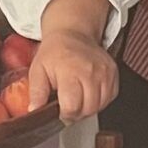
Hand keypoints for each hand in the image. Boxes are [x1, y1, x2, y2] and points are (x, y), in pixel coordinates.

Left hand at [27, 0, 119, 122]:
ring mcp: (104, 73)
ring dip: (88, 108)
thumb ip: (36, 92)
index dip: (64, 114)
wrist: (73, 33)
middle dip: (76, 113)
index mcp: (70, 72)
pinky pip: (110, 98)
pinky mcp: (113, 74)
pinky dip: (99, 101)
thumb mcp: (37, 70)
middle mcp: (90, 72)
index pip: (72, 107)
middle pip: (88, 109)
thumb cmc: (55, 52)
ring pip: (100, 106)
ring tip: (78, 98)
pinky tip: (88, 92)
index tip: (60, 111)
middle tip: (68, 105)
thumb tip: (34, 110)